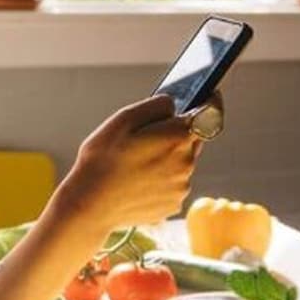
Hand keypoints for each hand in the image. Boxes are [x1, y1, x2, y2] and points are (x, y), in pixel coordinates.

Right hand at [59, 92, 221, 232]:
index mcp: (177, 137)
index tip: (209, 95)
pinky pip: (173, 182)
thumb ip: (155, 105)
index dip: (210, 102)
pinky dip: (161, 178)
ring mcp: (181, 187)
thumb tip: (174, 104)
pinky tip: (137, 181)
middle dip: (175, 133)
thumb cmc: (101, 159)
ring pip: (181, 162)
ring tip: (135, 164)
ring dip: (166, 157)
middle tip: (143, 139)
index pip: (210, 113)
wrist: (90, 205)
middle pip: (192, 138)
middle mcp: (187, 163)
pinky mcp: (174, 204)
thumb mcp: (122, 120)